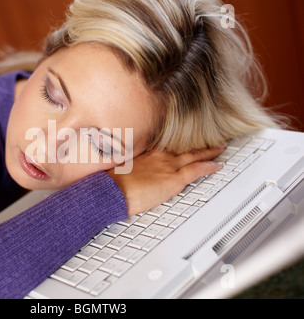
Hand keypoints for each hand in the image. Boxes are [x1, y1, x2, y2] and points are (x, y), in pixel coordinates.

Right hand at [107, 147, 224, 215]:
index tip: (186, 144)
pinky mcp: (173, 179)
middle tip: (209, 141)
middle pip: (184, 149)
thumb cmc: (113, 183)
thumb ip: (133, 168)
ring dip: (208, 152)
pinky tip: (218, 165)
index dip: (180, 146)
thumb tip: (134, 173)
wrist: (111, 190)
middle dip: (198, 145)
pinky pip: (197, 170)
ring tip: (219, 149)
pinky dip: (209, 166)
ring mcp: (168, 166)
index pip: (169, 148)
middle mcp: (159, 156)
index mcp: (147, 154)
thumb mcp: (122, 169)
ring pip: (194, 156)